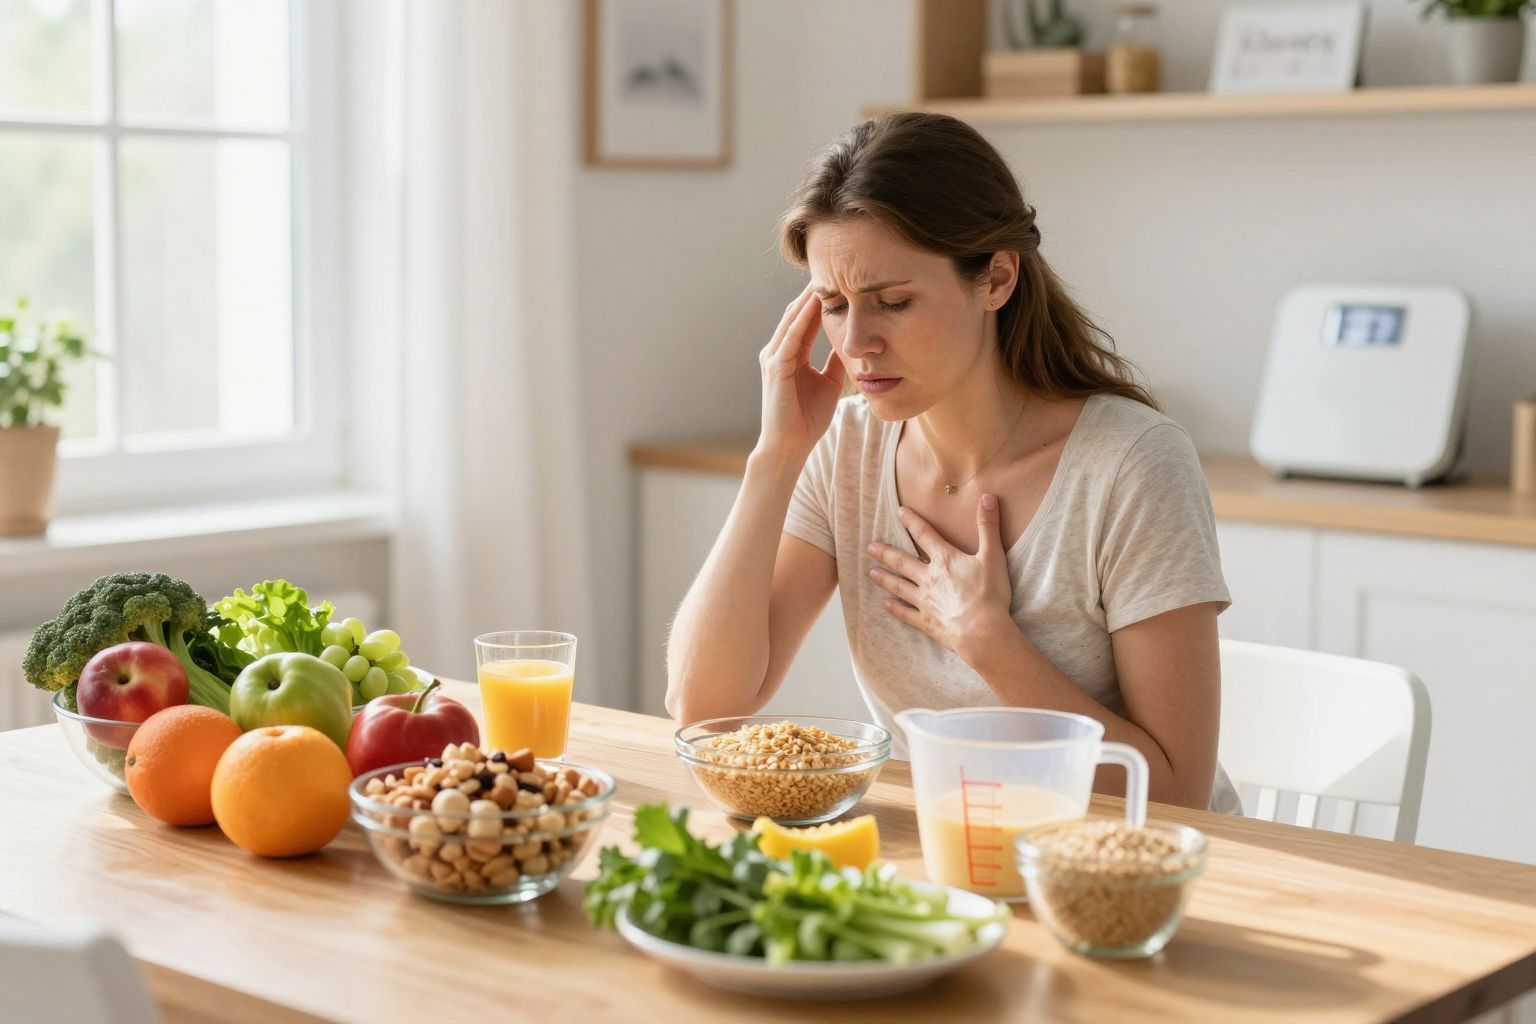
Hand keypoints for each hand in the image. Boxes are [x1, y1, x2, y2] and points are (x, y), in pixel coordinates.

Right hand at [756, 283, 845, 458]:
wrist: (791, 446)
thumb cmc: (807, 419)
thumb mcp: (830, 382)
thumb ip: (835, 361)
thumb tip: (851, 342)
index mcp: (791, 353)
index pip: (806, 319)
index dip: (821, 300)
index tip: (840, 280)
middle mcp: (778, 351)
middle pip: (797, 313)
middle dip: (813, 292)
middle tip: (833, 267)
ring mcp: (774, 358)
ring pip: (792, 320)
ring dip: (807, 299)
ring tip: (824, 277)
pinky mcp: (775, 368)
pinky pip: (790, 338)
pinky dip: (802, 320)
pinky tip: (814, 304)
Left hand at [866, 494, 1014, 663]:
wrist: (982, 631)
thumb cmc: (989, 594)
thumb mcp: (993, 556)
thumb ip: (988, 527)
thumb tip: (988, 498)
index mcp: (945, 560)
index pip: (925, 535)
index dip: (912, 522)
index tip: (899, 513)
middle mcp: (929, 578)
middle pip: (903, 561)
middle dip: (886, 552)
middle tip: (870, 547)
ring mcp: (925, 601)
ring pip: (899, 586)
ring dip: (885, 578)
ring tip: (871, 572)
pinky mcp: (926, 621)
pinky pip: (905, 613)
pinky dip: (895, 608)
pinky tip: (885, 605)